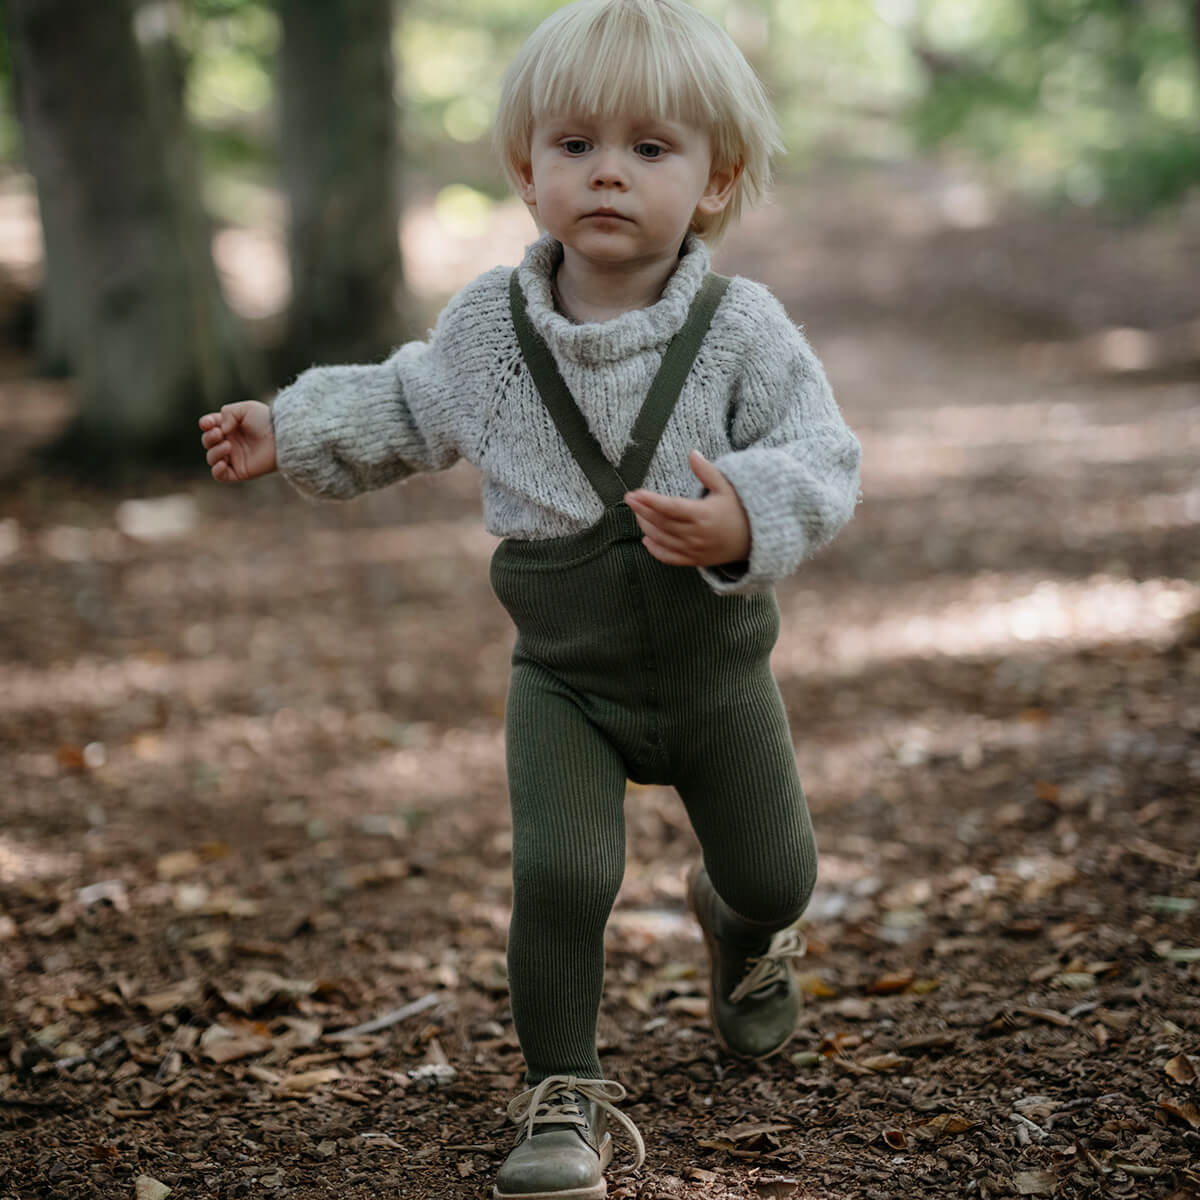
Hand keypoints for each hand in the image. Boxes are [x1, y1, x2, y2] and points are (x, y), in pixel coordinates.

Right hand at [199, 401, 276, 481]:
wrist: (283, 437)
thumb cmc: (266, 421)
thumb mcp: (246, 409)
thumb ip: (228, 413)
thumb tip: (220, 429)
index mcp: (229, 426)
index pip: (209, 426)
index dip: (206, 424)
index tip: (209, 423)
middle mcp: (230, 442)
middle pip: (207, 441)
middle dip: (209, 437)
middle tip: (220, 433)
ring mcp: (234, 457)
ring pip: (211, 458)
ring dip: (214, 452)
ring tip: (228, 446)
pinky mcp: (240, 471)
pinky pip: (220, 475)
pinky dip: (216, 470)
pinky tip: (222, 462)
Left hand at [624, 451, 750, 566]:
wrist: (758, 540)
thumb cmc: (741, 509)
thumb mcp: (727, 487)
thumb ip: (707, 472)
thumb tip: (692, 453)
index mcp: (703, 514)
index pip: (670, 507)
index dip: (650, 501)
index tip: (634, 493)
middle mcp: (697, 534)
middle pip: (662, 523)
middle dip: (643, 511)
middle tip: (629, 499)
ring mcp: (695, 549)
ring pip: (663, 539)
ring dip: (646, 527)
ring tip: (637, 514)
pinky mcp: (696, 560)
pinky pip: (671, 558)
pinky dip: (656, 550)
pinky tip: (646, 540)